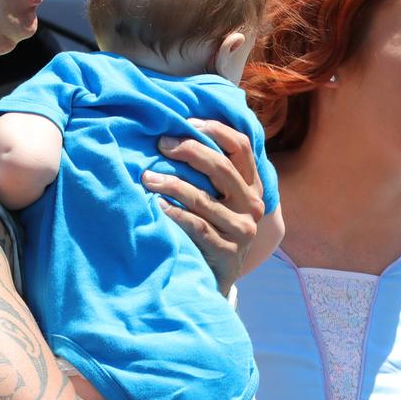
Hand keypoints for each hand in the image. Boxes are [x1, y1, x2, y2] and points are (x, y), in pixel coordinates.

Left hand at [142, 119, 263, 294]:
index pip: (242, 147)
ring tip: (147, 177)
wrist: (216, 276)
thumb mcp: (221, 200)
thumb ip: (213, 173)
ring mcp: (242, 230)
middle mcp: (252, 206)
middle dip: (189, 151)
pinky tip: (157, 206)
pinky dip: (174, 214)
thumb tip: (179, 132)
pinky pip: (197, 226)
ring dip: (171, 184)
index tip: (187, 122)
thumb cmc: (211, 229)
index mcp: (253, 186)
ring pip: (204, 198)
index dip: (216, 130)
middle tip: (162, 145)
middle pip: (222, 167)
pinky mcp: (227, 252)